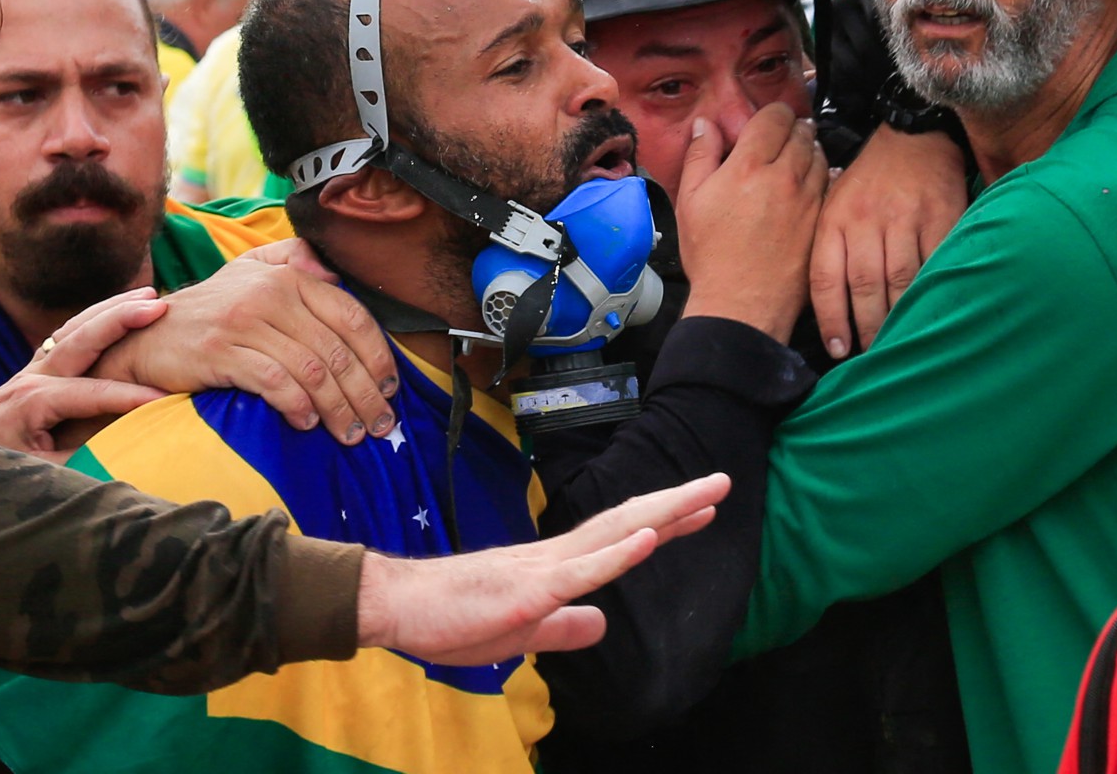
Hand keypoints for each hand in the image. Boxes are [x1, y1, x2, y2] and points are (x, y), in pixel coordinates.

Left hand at [0, 288, 168, 460]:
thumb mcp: (41, 474)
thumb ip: (81, 458)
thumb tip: (126, 450)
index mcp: (31, 402)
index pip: (92, 393)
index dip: (131, 396)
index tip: (167, 397)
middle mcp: (29, 377)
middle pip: (80, 337)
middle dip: (121, 320)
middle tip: (160, 307)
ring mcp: (29, 370)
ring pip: (75, 328)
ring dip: (112, 310)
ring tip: (150, 296)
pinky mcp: (34, 372)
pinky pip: (69, 336)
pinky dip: (98, 320)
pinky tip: (123, 311)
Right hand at [94, 239, 398, 444]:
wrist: (144, 333)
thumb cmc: (209, 310)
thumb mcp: (250, 271)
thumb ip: (293, 260)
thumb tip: (336, 272)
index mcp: (289, 277)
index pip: (352, 315)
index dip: (378, 355)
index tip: (392, 388)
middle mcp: (271, 294)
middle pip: (337, 349)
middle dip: (366, 393)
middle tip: (380, 425)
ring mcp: (245, 322)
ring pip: (312, 369)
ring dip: (338, 408)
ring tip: (350, 434)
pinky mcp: (221, 351)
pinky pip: (274, 381)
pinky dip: (297, 405)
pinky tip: (307, 423)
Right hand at [356, 473, 729, 663]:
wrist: (395, 607)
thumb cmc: (449, 618)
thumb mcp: (519, 634)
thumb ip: (562, 627)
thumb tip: (601, 625)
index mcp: (555, 568)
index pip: (619, 538)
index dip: (662, 522)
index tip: (702, 508)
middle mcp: (555, 557)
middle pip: (627, 523)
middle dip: (677, 505)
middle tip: (722, 482)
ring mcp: (544, 570)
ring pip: (612, 535)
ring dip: (660, 515)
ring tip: (702, 496)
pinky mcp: (528, 590)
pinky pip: (580, 571)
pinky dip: (617, 554)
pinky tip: (647, 539)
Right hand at [676, 105, 827, 342]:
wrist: (742, 304)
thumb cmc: (711, 256)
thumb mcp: (690, 202)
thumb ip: (700, 156)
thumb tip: (707, 124)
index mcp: (749, 166)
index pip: (775, 117)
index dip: (773, 113)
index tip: (768, 120)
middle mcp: (785, 177)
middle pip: (802, 132)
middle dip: (793, 128)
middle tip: (783, 135)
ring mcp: (809, 200)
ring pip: (820, 156)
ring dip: (810, 150)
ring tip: (797, 156)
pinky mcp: (822, 221)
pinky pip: (831, 184)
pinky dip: (824, 175)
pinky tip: (812, 182)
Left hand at [810, 127, 967, 357]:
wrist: (913, 135)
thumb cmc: (869, 180)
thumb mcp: (834, 202)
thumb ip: (829, 244)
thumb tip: (822, 301)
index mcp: (835, 218)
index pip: (826, 277)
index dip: (830, 318)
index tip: (837, 349)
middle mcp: (866, 220)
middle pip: (864, 285)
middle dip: (866, 327)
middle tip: (871, 356)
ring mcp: (905, 219)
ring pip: (900, 281)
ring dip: (898, 318)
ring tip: (898, 344)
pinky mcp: (941, 217)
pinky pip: (935, 263)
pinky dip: (932, 292)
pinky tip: (930, 313)